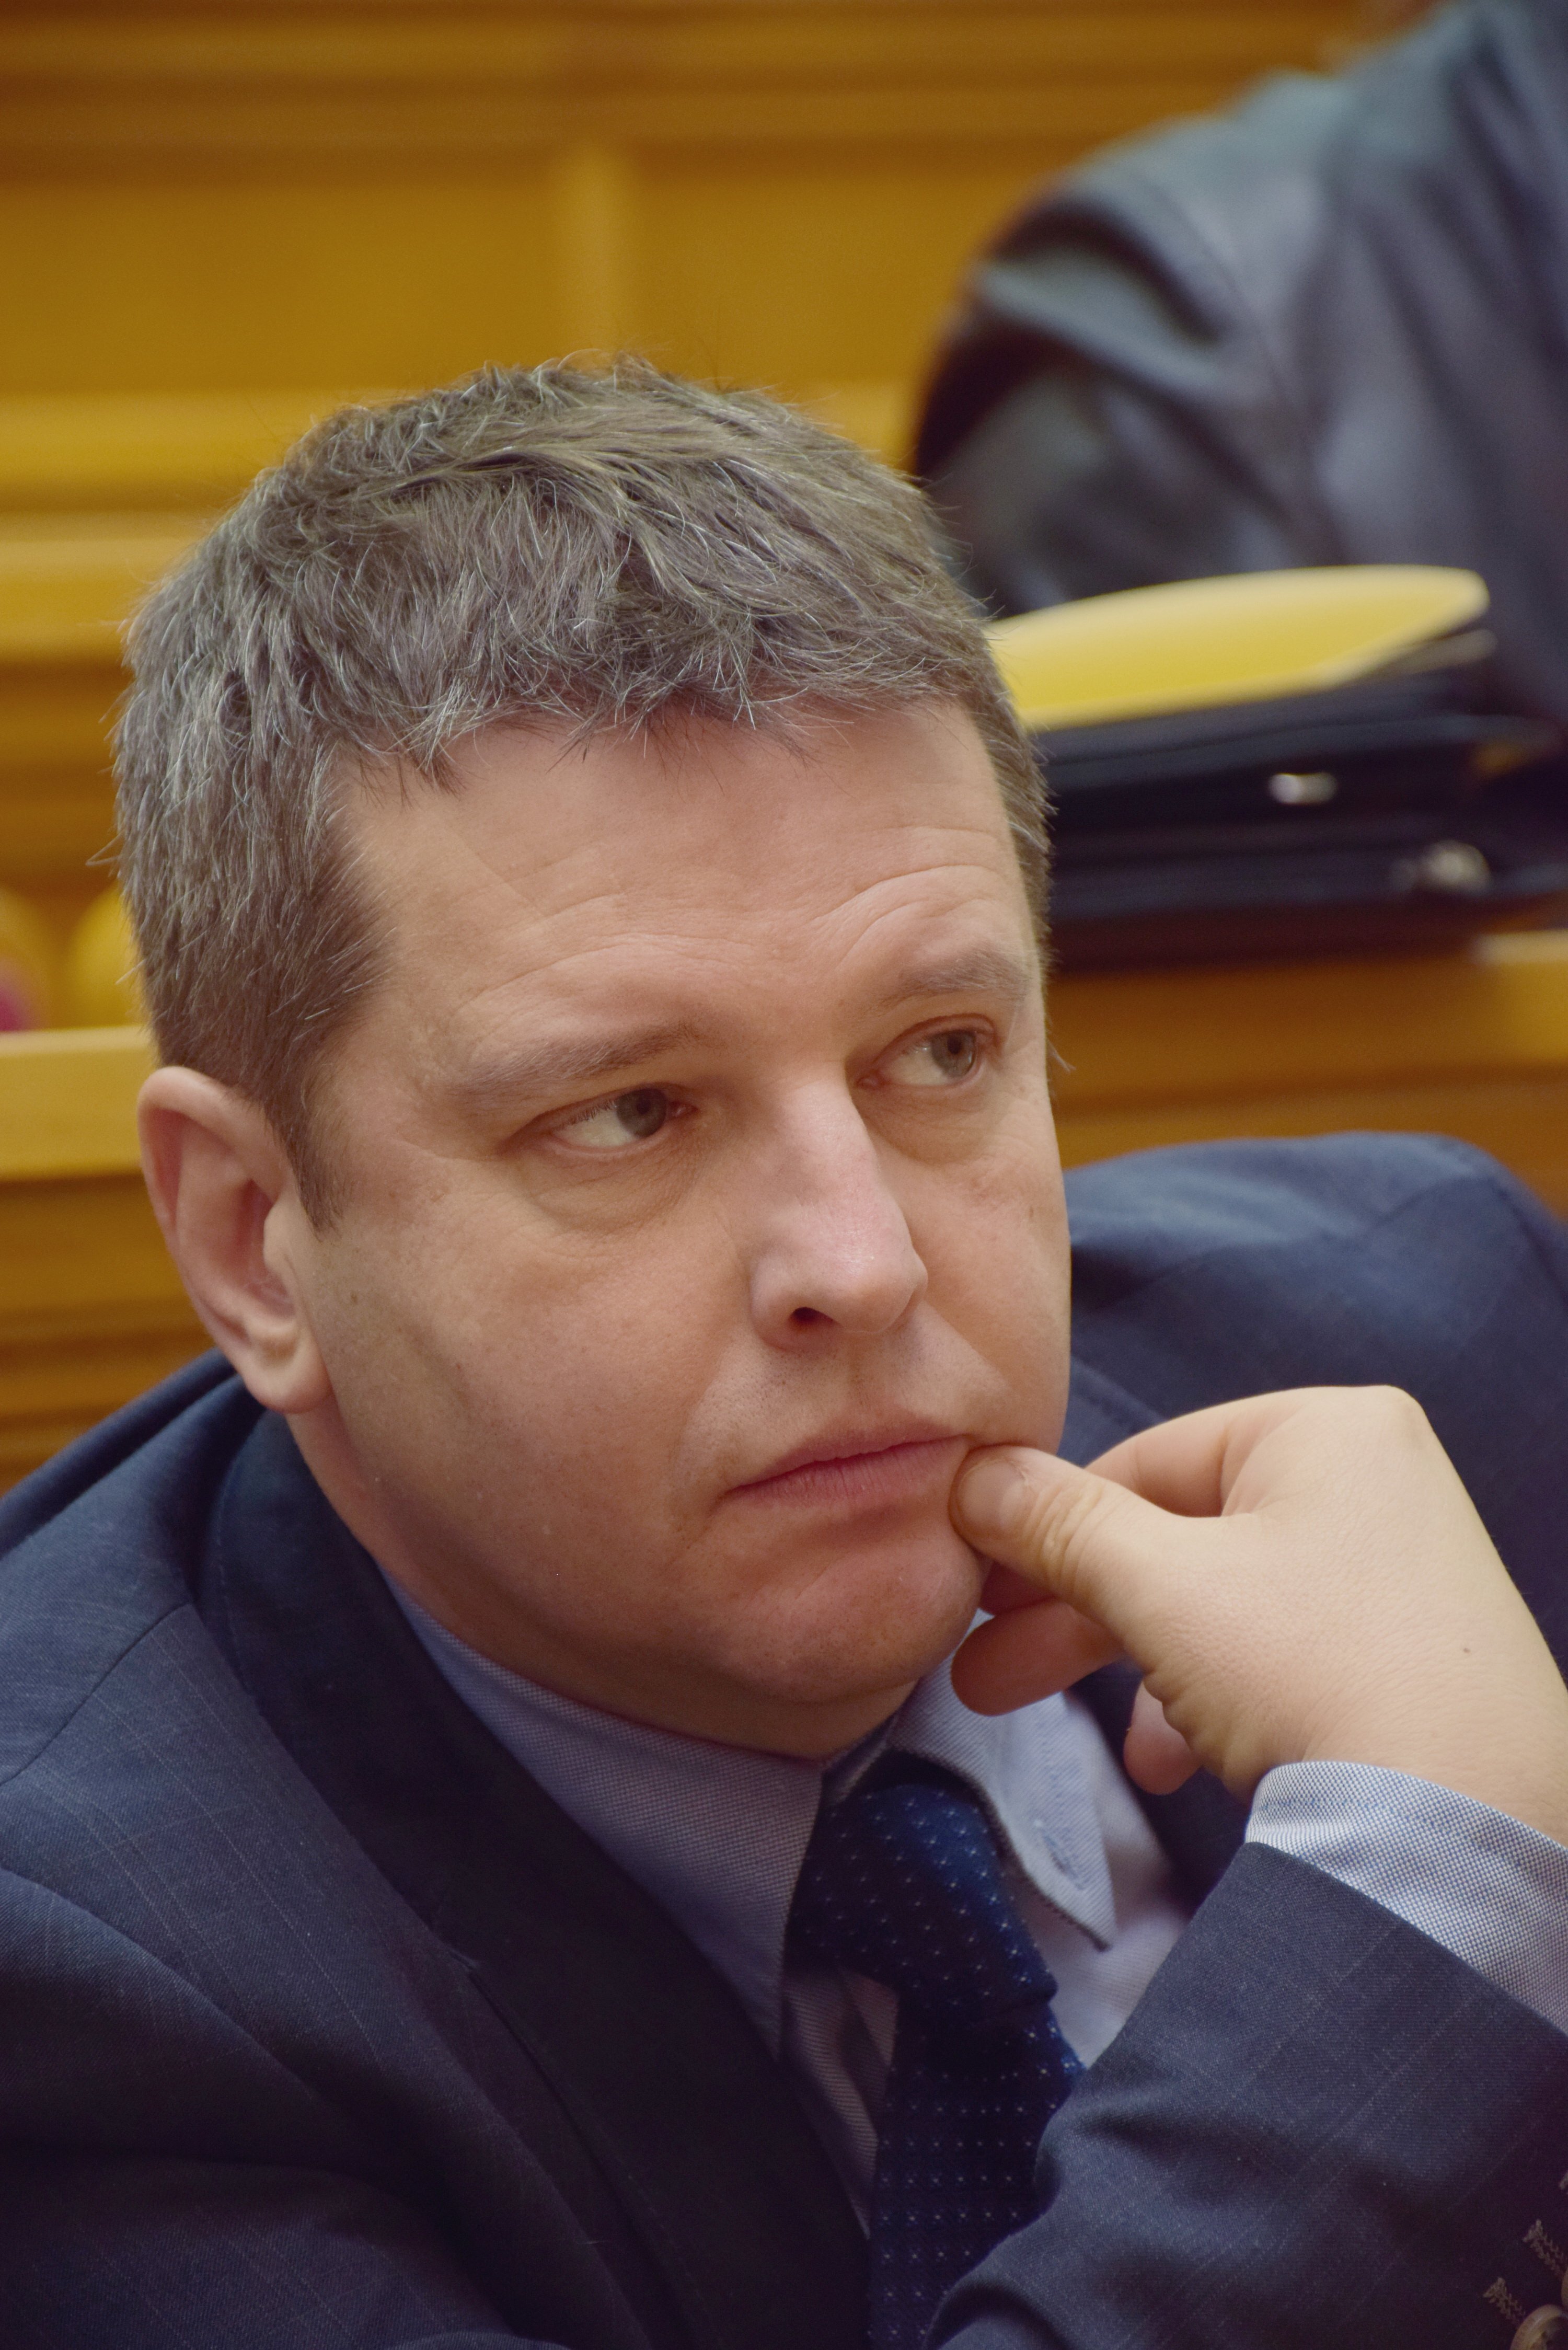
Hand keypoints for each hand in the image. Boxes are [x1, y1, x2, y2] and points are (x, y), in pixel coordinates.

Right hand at [949, 1386, 1567, 1844]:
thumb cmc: (1316, 1670)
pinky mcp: (1414, 1658)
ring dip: (1145, 1676)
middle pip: (1179, 1540)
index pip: (1143, 1460)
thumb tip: (972, 1477)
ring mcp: (1401, 1574)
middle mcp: (1372, 1483)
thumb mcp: (1159, 1586)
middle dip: (1075, 1620)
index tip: (976, 1594)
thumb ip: (1058, 1525)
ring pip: (1224, 1609)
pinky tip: (1185, 1770)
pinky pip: (1283, 1660)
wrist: (1467, 1826)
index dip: (1046, 1531)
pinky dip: (1219, 1707)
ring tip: (1122, 1756)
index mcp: (1323, 1429)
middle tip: (986, 1678)